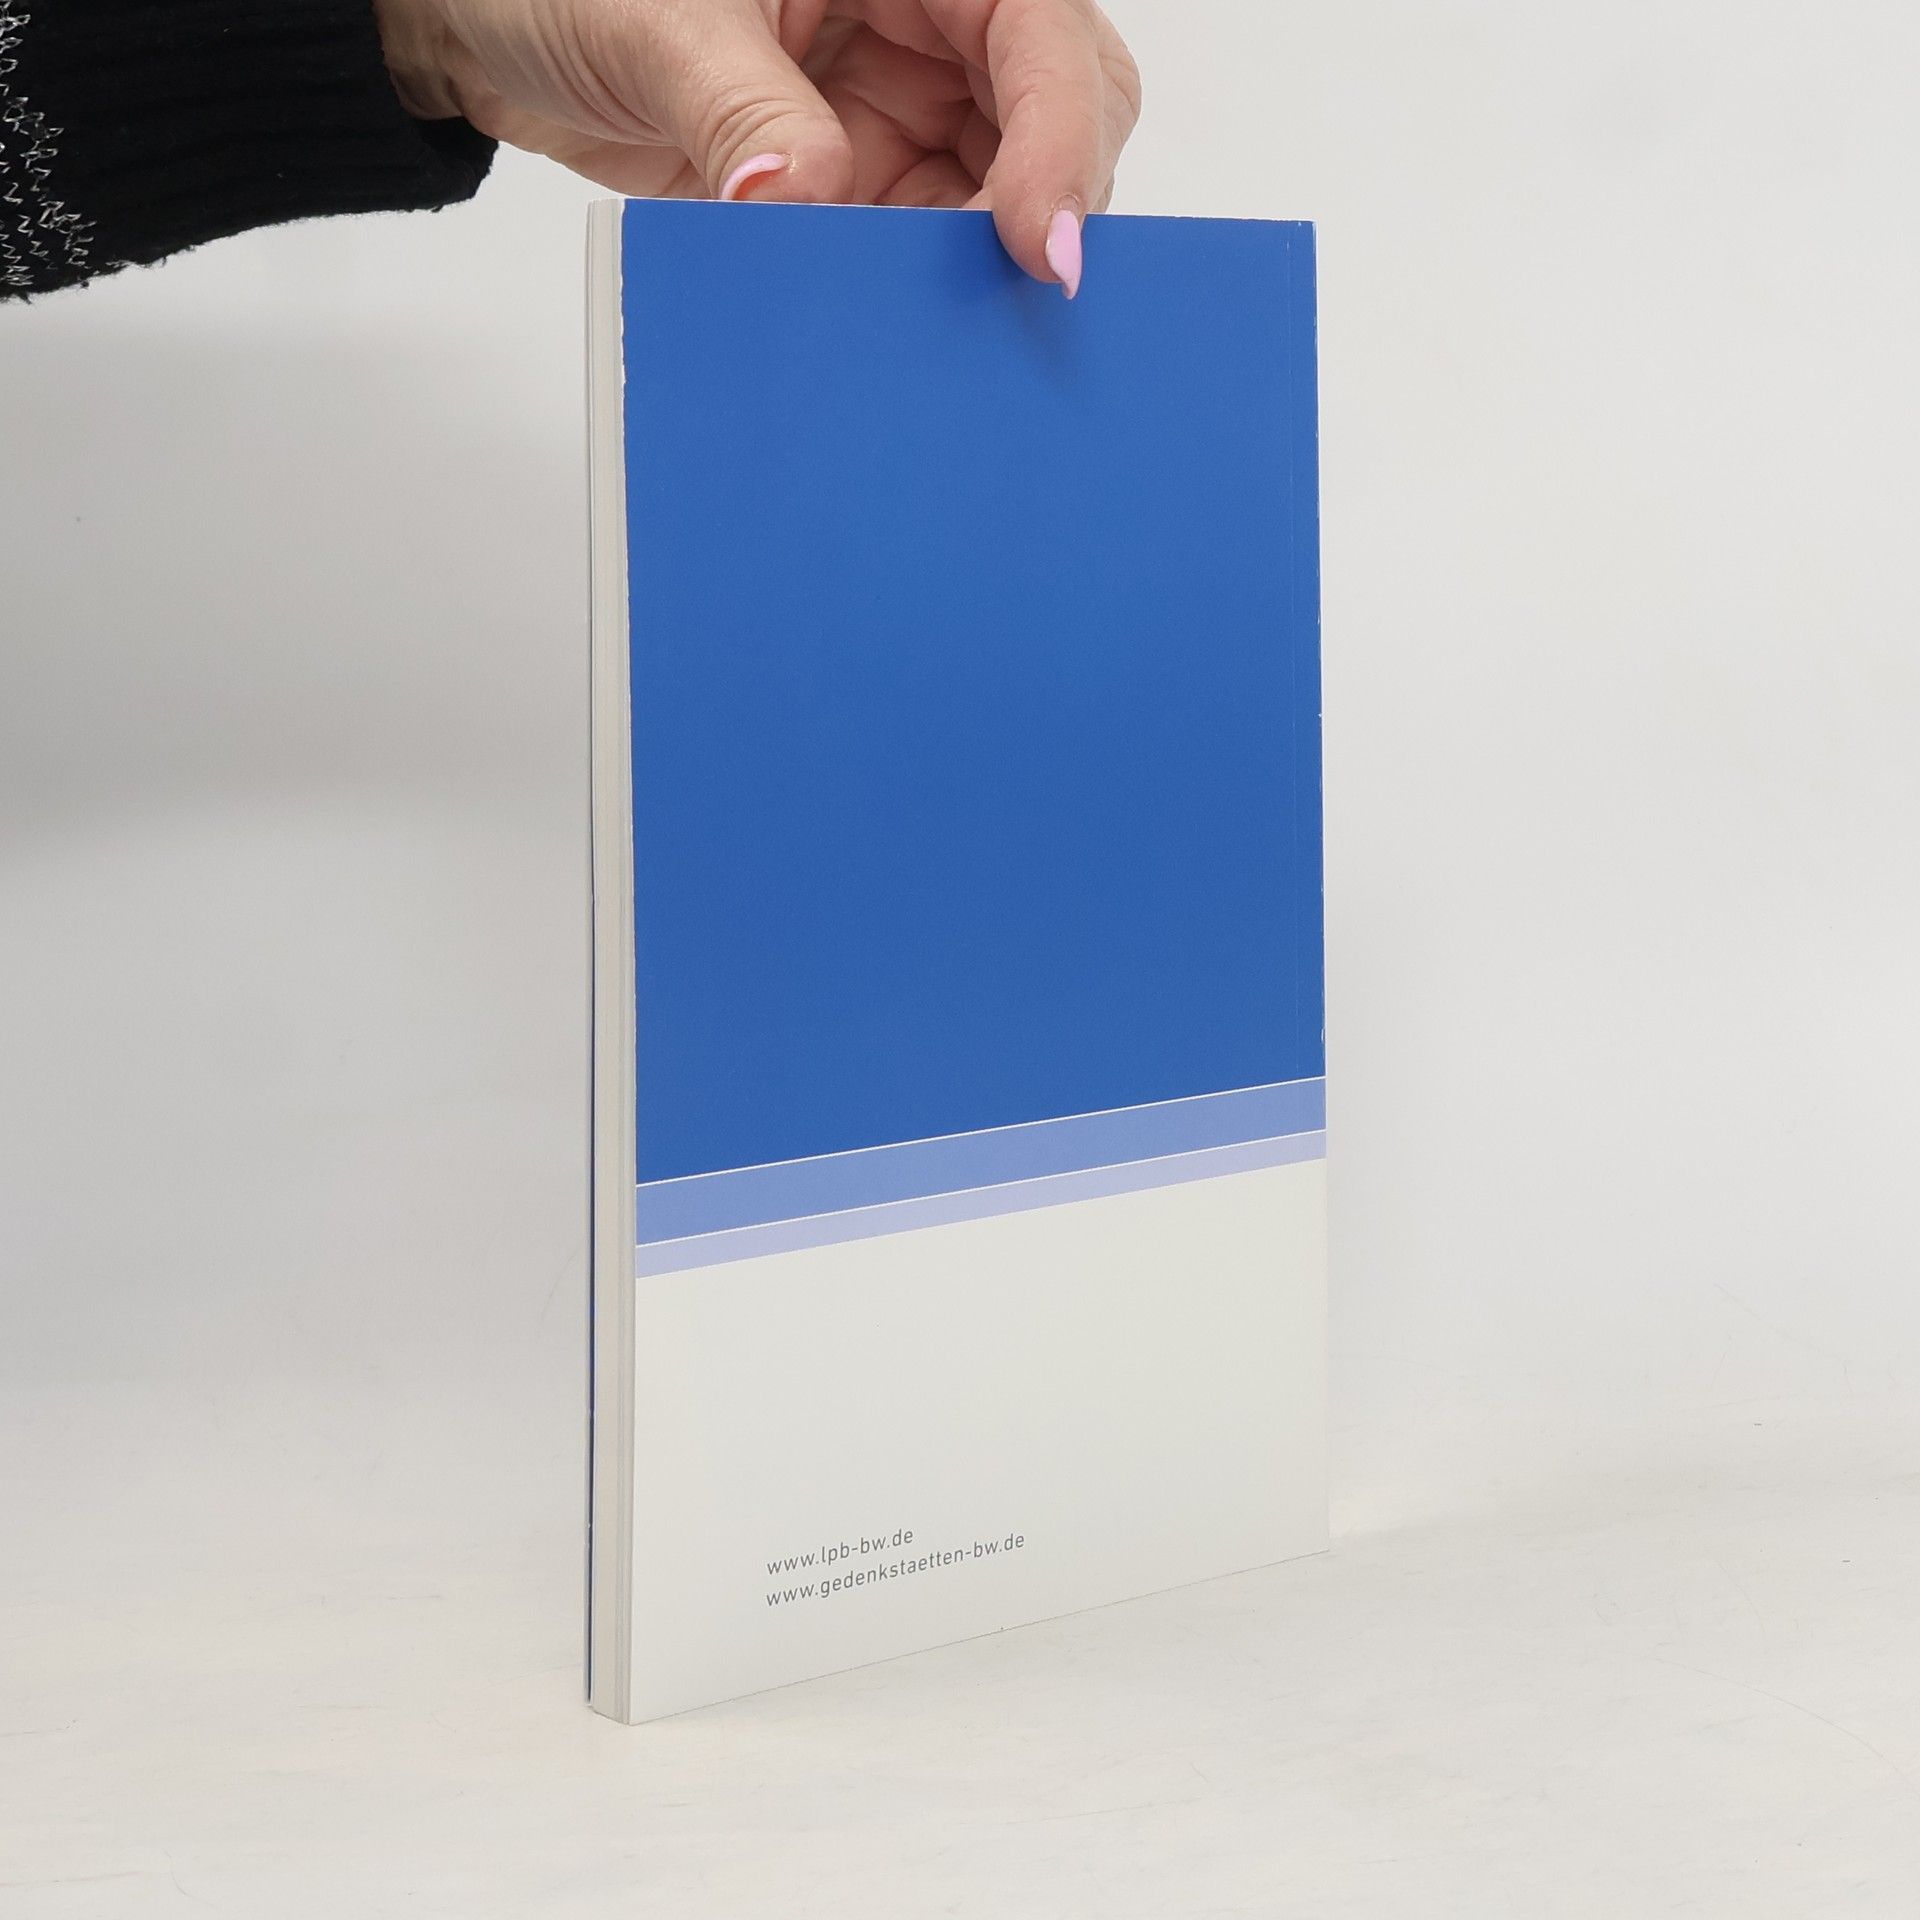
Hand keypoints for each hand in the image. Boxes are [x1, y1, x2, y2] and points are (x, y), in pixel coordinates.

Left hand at [376, 0, 1139, 294]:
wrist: (490, 22)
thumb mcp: (654, 22)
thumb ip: (742, 111)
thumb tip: (807, 200)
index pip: (1036, 31)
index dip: (1059, 134)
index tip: (1036, 242)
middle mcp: (925, 17)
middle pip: (1054, 113)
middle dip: (1038, 207)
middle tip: (996, 305)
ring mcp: (899, 103)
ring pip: (999, 195)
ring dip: (972, 268)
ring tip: (922, 328)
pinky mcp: (861, 178)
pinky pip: (920, 247)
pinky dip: (910, 296)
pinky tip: (882, 330)